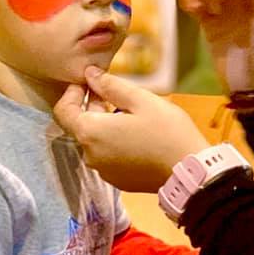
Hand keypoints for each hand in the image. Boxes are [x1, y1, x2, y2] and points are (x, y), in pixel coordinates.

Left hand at [53, 67, 208, 191]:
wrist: (191, 172)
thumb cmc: (166, 131)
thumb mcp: (141, 100)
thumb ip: (111, 86)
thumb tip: (90, 74)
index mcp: (90, 132)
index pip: (63, 110)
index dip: (72, 93)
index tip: (89, 83)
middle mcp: (89, 155)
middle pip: (79, 126)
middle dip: (91, 107)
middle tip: (113, 93)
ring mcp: (102, 171)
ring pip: (93, 141)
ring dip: (103, 125)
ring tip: (128, 113)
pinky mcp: (116, 180)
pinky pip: (106, 156)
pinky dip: (112, 142)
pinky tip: (135, 135)